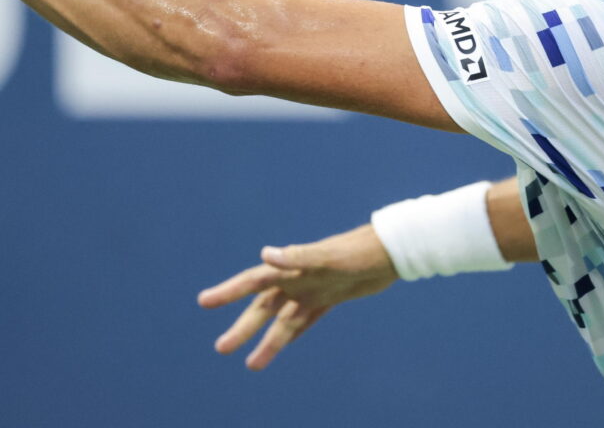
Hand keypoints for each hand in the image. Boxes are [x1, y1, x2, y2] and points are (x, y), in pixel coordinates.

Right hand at [197, 223, 397, 369]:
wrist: (387, 254)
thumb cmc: (356, 251)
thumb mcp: (327, 256)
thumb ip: (297, 257)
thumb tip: (265, 254)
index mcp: (291, 266)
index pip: (253, 280)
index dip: (228, 291)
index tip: (204, 302)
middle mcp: (297, 278)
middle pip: (263, 306)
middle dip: (242, 326)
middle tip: (221, 348)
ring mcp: (312, 289)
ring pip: (282, 319)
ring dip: (267, 340)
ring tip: (250, 365)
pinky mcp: (329, 298)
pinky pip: (305, 320)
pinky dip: (291, 334)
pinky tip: (280, 347)